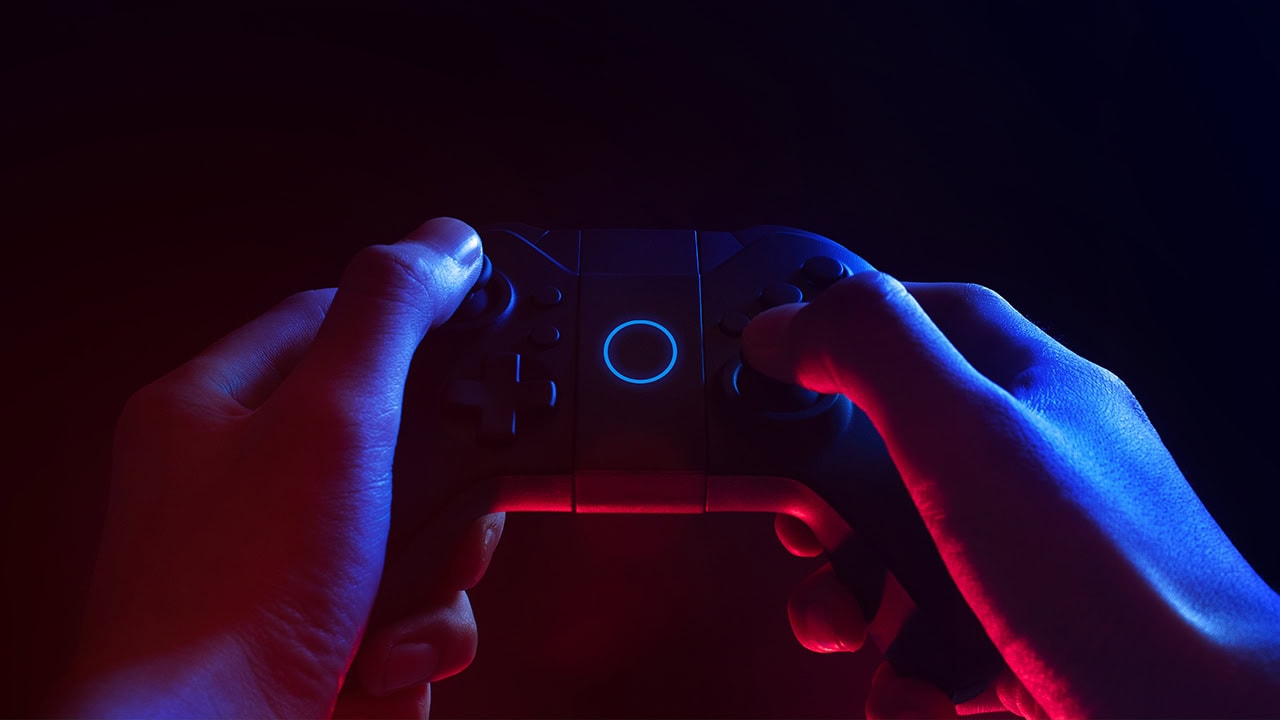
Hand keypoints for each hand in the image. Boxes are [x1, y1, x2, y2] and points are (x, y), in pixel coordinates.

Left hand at [57, 217, 503, 717]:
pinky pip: (405, 609)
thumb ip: (392, 318)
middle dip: (441, 488)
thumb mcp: (331, 425)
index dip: (407, 319)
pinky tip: (377, 656)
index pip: (326, 319)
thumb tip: (444, 239)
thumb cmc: (230, 604)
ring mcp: (278, 567)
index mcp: (211, 411)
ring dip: (434, 576)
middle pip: (393, 439)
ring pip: (412, 532)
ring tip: (395, 604)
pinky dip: (414, 638)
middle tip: (438, 509)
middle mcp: (238, 487)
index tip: (475, 316)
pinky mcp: (318, 633)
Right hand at [743, 271, 1279, 717]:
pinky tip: (916, 692)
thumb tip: (786, 323)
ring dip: (850, 601)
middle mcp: (1040, 471)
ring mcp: (1037, 562)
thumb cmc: (1119, 587)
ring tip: (843, 626)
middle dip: (829, 498)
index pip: (936, 315)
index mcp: (1038, 393)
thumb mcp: (969, 435)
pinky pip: (936, 645)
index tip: (782, 347)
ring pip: (906, 558)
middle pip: (900, 448)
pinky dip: (905, 678)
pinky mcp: (1031, 645)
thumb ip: (874, 355)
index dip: (853, 322)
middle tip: (800, 523)